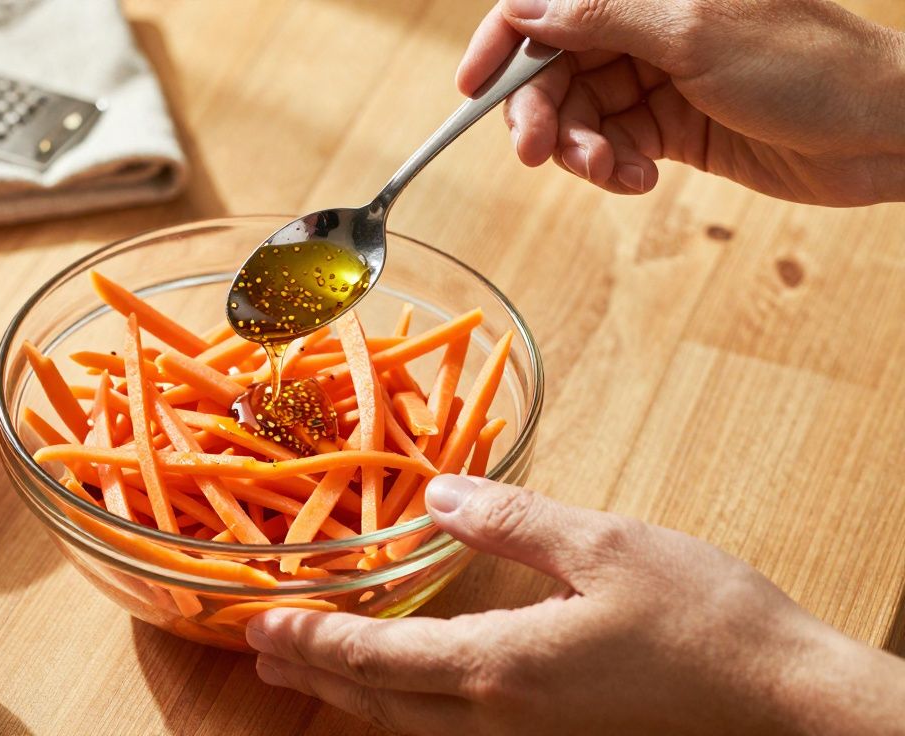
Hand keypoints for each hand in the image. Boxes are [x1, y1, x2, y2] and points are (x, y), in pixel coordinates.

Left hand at [247, 476, 904, 734]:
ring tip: (306, 674)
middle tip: (261, 653)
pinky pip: (452, 732)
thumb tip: (435, 494)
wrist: (785, 703)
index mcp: (501, 667)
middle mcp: (499, 718)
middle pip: (380, 702)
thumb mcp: (603, 546)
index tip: (260, 624)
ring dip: (352, 695)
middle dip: (315, 674)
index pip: (377, 656)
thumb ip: (508, 521)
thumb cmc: (702, 620)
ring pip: (412, 725)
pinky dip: (403, 710)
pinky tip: (402, 693)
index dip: (313, 639)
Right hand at [459, 0, 904, 204]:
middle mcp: (644, 28)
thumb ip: (602, 17)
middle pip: (553, 69)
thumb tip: (525, 8)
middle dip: (541, 113)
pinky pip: (611, 148)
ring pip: (578, 115)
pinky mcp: (672, 126)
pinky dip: (612, 169)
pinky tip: (641, 180)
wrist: (883, 131)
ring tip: (611, 174)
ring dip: (581, 152)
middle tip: (542, 156)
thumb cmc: (807, 65)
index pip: (546, 6)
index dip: (501, 43)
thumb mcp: (693, 33)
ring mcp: (657, 78)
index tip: (470, 89)